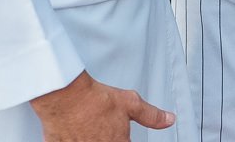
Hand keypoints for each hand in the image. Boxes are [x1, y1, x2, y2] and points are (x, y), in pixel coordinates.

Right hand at [29, 71, 174, 141]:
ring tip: (90, 127)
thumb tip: (168, 120)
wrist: (66, 96)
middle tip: (102, 126)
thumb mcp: (130, 104)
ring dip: (92, 137)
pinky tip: (77, 130)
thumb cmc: (95, 99)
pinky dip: (76, 138)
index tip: (121, 135)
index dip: (124, 139)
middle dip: (108, 137)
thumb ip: (151, 115)